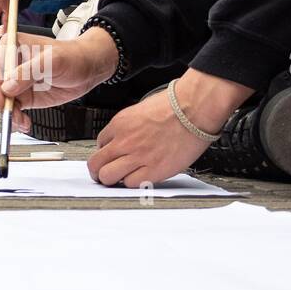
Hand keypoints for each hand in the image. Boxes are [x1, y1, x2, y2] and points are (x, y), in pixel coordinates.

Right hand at [0, 27, 119, 131]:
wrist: (87, 69)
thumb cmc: (73, 56)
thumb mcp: (52, 61)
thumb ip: (29, 72)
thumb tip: (8, 87)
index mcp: (12, 47)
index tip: (2, 100)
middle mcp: (10, 64)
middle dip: (1, 103)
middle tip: (11, 114)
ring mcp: (15, 81)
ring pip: (1, 101)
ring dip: (8, 114)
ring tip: (21, 121)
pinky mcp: (23, 95)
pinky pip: (12, 109)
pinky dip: (15, 118)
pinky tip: (24, 123)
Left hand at [88, 71, 253, 186]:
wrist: (194, 109)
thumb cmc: (175, 105)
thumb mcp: (141, 109)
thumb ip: (129, 126)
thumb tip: (123, 138)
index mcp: (120, 124)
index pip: (99, 143)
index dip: (105, 151)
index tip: (112, 155)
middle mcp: (125, 141)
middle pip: (95, 163)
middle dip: (97, 170)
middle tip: (103, 173)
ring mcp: (137, 157)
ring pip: (108, 177)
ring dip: (111, 179)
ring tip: (118, 179)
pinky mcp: (153, 170)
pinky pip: (131, 184)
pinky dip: (132, 183)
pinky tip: (138, 178)